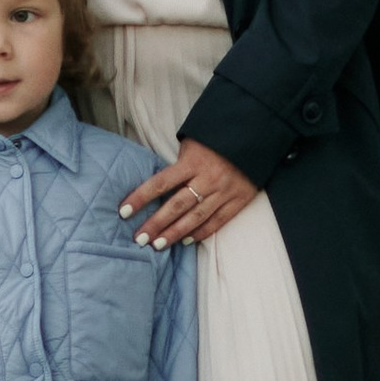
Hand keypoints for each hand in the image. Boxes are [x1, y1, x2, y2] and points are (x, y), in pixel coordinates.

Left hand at [121, 138, 255, 246]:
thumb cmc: (217, 139)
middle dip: (156, 224)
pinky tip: (186, 241)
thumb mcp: (193, 142)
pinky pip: (218, 221)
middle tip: (139, 238)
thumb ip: (178, 163)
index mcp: (193, 161)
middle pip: (176, 206)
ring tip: (158, 245)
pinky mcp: (239, 199)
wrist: (255, 135)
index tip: (124, 211)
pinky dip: (202, 233)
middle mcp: (207, 178)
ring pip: (196, 218)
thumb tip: (157, 184)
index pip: (160, 183)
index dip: (140, 197)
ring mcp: (224, 191)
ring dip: (175, 233)